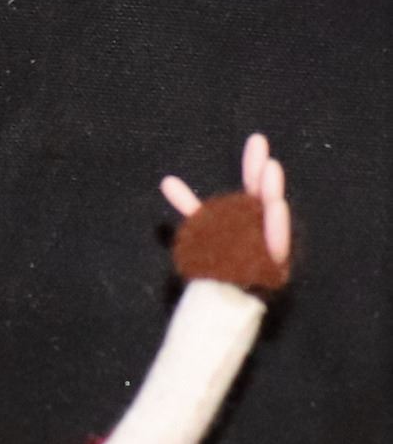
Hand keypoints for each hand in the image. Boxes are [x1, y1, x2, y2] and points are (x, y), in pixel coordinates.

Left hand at [161, 133, 290, 292]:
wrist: (220, 304)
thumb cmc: (217, 265)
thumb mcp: (201, 230)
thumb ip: (190, 207)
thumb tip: (167, 180)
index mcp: (250, 219)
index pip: (253, 188)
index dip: (253, 165)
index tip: (256, 139)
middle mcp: (264, 231)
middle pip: (265, 199)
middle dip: (264, 176)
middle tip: (262, 148)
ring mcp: (269, 249)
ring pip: (273, 220)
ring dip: (272, 195)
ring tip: (271, 171)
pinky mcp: (272, 268)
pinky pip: (273, 248)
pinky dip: (275, 228)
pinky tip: (277, 207)